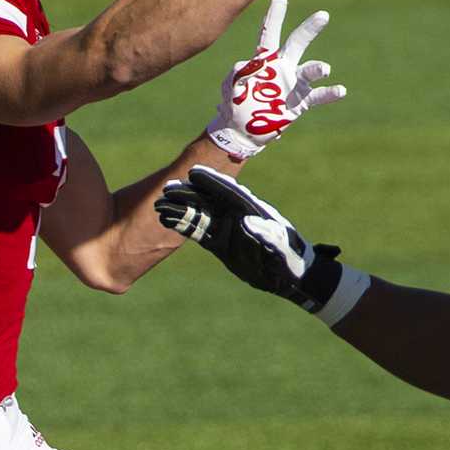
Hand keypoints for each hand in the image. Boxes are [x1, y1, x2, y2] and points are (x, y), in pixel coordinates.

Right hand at [155, 166, 348, 314]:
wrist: (289, 276)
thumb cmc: (289, 257)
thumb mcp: (281, 246)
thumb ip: (266, 233)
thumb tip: (247, 220)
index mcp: (252, 209)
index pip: (229, 192)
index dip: (212, 181)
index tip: (194, 173)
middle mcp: (236, 215)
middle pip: (209, 199)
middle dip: (189, 194)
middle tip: (167, 189)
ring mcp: (227, 228)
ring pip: (200, 214)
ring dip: (181, 209)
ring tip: (159, 205)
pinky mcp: (220, 244)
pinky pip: (198, 232)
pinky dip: (183, 226)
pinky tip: (167, 220)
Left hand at [206, 0, 345, 158]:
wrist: (243, 128)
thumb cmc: (235, 102)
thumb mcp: (232, 85)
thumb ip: (240, 74)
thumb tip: (252, 66)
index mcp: (264, 59)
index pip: (270, 33)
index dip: (275, 17)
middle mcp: (283, 66)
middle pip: (298, 43)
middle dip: (309, 29)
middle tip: (323, 14)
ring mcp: (294, 83)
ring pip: (310, 70)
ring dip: (317, 69)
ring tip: (324, 69)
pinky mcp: (300, 102)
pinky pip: (318, 96)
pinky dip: (330, 93)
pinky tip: (340, 90)